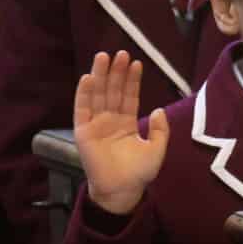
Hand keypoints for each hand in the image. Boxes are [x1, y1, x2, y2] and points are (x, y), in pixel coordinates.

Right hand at [73, 51, 168, 215]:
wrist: (123, 190)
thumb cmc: (139, 172)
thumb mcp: (157, 148)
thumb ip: (160, 130)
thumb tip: (160, 109)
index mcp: (126, 123)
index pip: (129, 96)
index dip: (132, 80)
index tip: (136, 63)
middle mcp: (110, 120)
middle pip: (112, 91)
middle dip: (117, 72)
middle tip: (121, 53)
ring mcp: (96, 124)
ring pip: (98, 95)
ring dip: (100, 76)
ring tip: (104, 56)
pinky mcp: (83, 131)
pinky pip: (82, 109)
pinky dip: (84, 93)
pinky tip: (88, 77)